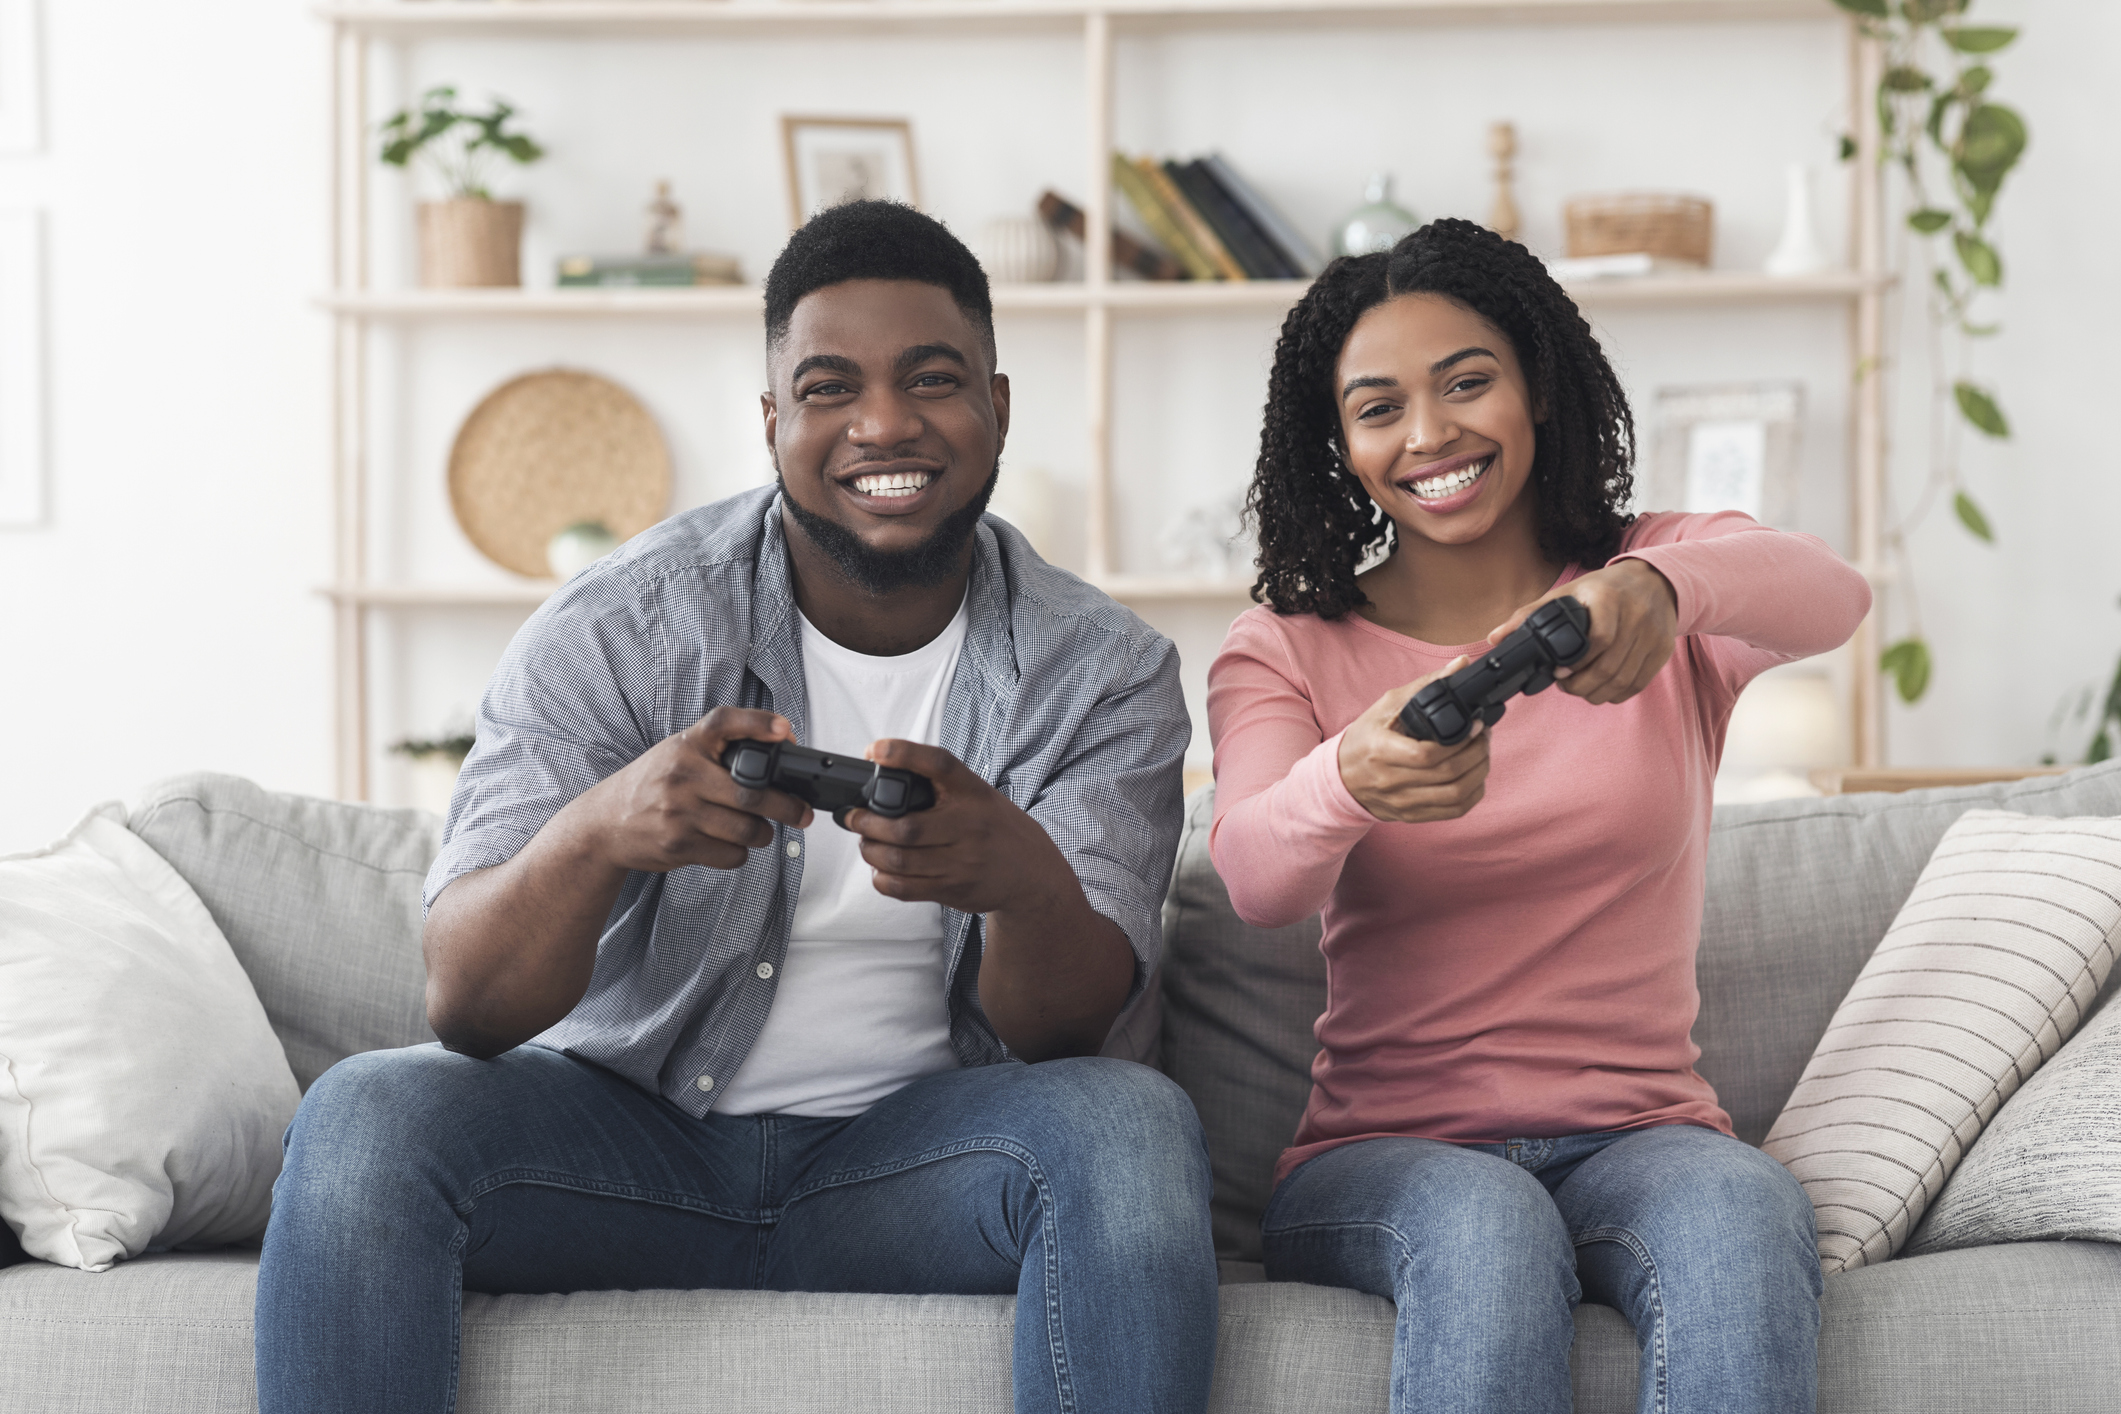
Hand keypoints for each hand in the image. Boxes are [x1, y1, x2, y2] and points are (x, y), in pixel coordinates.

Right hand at [573, 706, 813, 872]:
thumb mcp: (679, 753)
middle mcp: (682, 775)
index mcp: (686, 746)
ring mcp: (679, 812)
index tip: (786, 731)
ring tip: (759, 830)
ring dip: (762, 834)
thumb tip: (780, 748)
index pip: (724, 723)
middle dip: (787, 807)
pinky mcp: (679, 845)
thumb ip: (720, 749)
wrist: (605, 822)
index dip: (758, 724)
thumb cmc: (651, 784)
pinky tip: (729, 843)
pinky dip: (739, 853)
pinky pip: (731, 854)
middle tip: (801, 812)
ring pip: (747, 829)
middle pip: (752, 793)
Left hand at [842, 740, 1074, 914]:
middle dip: (867, 823)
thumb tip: (883, 769)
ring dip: (871, 851)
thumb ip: (939, 785)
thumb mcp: (978, 795)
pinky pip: (905, 888)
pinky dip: (882, 879)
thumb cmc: (996, 829)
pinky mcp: (953, 889)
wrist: (1032, 874)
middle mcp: (969, 826)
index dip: (904, 754)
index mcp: (973, 793)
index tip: (875, 750)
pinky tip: (880, 869)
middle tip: (854, 817)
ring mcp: (962, 862)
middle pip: (906, 827)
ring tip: (866, 842)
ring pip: (899, 860)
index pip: (939, 765)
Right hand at [1338, 657, 1491, 823]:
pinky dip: (1473, 793)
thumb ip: (1425, 685)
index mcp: (1380, 751)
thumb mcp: (1386, 706)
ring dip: (1480, 772)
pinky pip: (1454, 811)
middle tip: (1484, 736)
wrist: (1341, 777)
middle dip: (1478, 753)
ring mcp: (1403, 802)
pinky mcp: (1413, 815)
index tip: (1476, 725)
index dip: (1461, 741)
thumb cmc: (1365, 739)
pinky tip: (1475, 776)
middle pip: (1448, 775)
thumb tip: (1460, 665)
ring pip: (1456, 795)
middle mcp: (1391, 781)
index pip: (1427, 754)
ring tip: (1482, 753)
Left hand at [1486, 558, 1677, 705]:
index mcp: (1608, 598)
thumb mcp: (1567, 593)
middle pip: (1609, 667)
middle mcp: (1635, 616)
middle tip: (1566, 685)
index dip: (1577, 663)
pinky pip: (1638, 684)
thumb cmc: (1603, 590)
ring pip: (1623, 681)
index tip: (1559, 673)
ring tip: (1580, 688)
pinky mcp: (1663, 649)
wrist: (1653, 581)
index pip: (1599, 638)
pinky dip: (1617, 694)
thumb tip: (1494, 639)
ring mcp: (1653, 635)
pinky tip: (1602, 689)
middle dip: (1581, 686)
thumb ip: (1531, 615)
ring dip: (1597, 693)